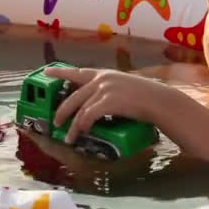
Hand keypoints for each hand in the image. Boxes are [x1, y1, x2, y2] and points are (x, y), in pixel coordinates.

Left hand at [43, 67, 166, 143]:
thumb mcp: (125, 87)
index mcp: (105, 74)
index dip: (61, 72)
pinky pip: (89, 116)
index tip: (48, 71)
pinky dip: (84, 126)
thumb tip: (98, 105)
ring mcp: (105, 89)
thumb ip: (110, 91)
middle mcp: (102, 79)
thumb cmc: (147, 97)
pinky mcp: (108, 101)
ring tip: (68, 138)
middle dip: (62, 110)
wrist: (160, 101)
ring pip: (80, 110)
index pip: (78, 72)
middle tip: (55, 121)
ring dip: (73, 126)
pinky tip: (84, 133)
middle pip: (73, 95)